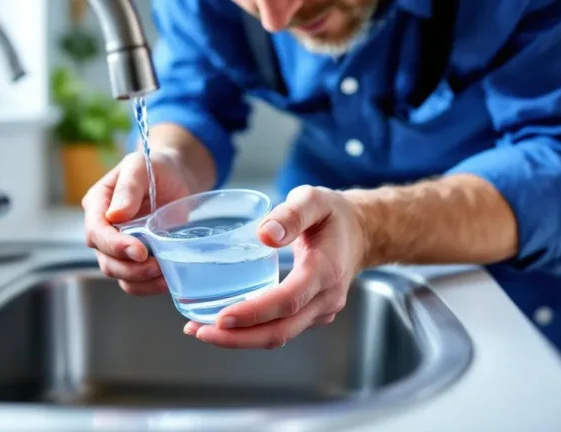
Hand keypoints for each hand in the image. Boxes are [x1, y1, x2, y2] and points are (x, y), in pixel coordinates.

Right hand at [82, 151, 192, 294]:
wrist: (177, 178)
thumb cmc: (156, 167)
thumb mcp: (140, 166)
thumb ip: (128, 187)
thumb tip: (115, 215)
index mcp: (97, 204)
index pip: (96, 232)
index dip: (115, 246)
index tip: (139, 251)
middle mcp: (103, 229)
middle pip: (105, 259)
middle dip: (129, 268)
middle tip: (155, 266)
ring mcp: (118, 246)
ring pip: (119, 275)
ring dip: (140, 280)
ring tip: (163, 275)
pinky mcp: (135, 258)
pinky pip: (135, 282)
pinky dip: (148, 286)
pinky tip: (165, 280)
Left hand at [182, 185, 367, 348]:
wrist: (361, 232)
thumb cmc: (333, 215)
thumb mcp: (313, 199)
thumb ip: (291, 213)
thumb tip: (265, 234)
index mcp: (325, 270)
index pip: (288, 301)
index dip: (254, 312)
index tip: (223, 317)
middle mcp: (325, 298)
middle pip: (280, 331)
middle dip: (237, 338)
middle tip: (199, 331)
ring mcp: (320, 311)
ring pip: (279, 335)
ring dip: (240, 339)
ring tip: (201, 330)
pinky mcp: (311, 315)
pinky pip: (281, 330)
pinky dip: (251, 332)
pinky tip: (224, 325)